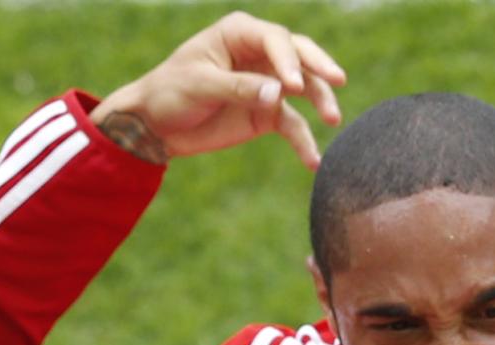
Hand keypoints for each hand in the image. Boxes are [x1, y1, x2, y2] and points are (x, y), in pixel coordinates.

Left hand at [91, 12, 345, 168]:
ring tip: (332, 120)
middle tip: (338, 81)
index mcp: (239, 34)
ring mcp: (267, 84)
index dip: (288, 59)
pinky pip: (293, 126)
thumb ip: (240, 88)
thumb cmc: (171, 92)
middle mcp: (259, 54)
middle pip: (300, 55)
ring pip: (304, 88)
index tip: (291, 86)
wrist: (156, 125)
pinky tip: (313, 161)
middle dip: (319, 68)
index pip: (275, 40)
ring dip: (320, 101)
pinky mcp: (267, 114)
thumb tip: (279, 95)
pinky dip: (304, 142)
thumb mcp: (200, 86)